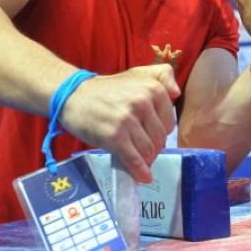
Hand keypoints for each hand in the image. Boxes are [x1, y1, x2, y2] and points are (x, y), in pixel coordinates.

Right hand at [59, 64, 179, 183]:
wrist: (73, 95)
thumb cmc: (108, 88)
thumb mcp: (138, 73)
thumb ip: (162, 75)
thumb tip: (176, 93)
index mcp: (153, 88)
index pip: (169, 122)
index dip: (161, 132)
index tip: (150, 135)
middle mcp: (143, 102)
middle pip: (160, 138)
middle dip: (153, 147)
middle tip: (141, 148)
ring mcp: (128, 120)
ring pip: (149, 150)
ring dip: (145, 159)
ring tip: (136, 157)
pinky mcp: (115, 137)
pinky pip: (134, 159)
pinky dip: (139, 171)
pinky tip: (142, 177)